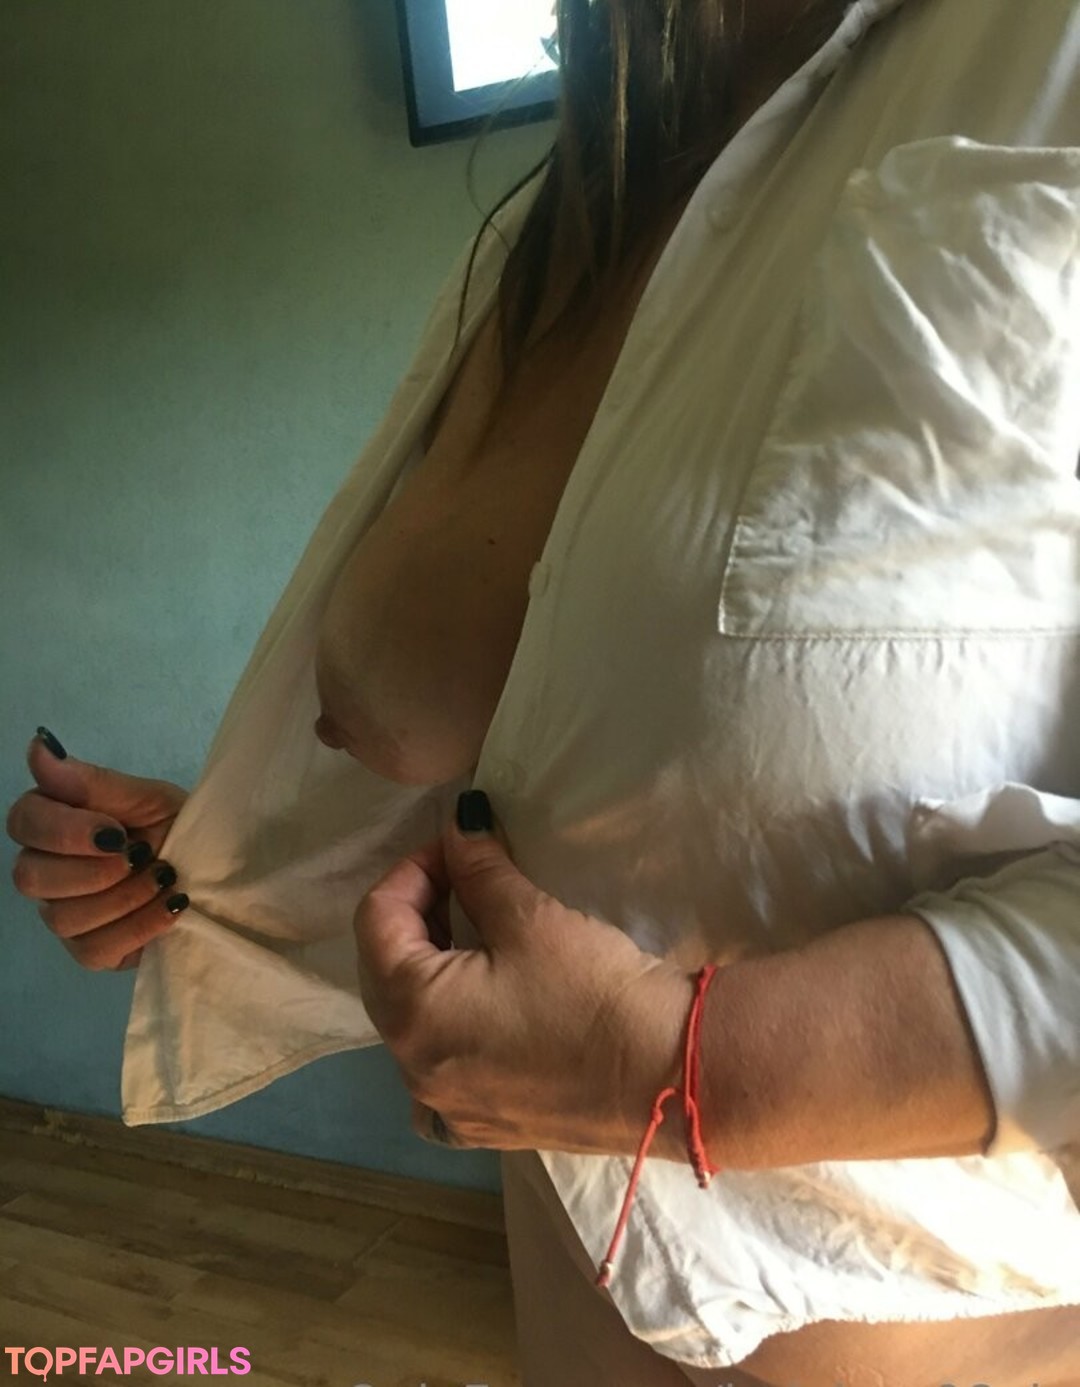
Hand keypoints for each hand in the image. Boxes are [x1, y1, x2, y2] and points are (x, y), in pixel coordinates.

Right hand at [7, 730, 189, 971]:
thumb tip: (40, 747)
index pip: (24, 822)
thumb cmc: (175, 826)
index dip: (65, 830)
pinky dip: (139, 926)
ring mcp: (65, 913)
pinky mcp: (91, 950)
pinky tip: (170, 905)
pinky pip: (94, 950)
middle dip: (92, 870)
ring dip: (124, 897)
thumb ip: (93, 781)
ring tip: (164, 877)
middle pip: (29, 877)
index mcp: (54, 821)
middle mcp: (47, 869)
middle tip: (138, 855)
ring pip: (63, 918)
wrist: (217, 868)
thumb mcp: (147, 798)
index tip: (116, 829)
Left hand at [353, 792, 693, 1155]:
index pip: (376, 919)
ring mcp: (445, 1106)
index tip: (458, 847)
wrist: (668, 1076)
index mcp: (411, 1013)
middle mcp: (411, 1069)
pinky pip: (441, 1065)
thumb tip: (457, 824)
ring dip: (433, 969)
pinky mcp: (482, 1126)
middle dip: (419, 917)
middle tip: (467, 882)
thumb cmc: (591, 990)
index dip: (413, 869)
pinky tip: (490, 1004)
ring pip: (412, 1020)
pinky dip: (452, 1024)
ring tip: (480, 934)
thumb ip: (478, 867)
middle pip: (385, 972)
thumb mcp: (530, 917)